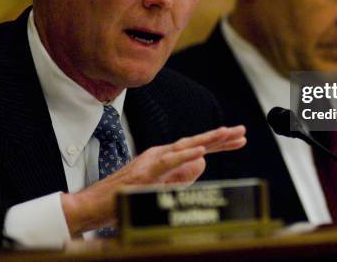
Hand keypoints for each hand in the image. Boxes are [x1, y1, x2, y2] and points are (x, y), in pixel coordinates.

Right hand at [61, 125, 245, 235]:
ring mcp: (152, 161)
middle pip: (196, 143)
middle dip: (220, 137)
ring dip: (208, 140)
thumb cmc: (124, 197)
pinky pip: (169, 162)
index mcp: (164, 158)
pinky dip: (186, 155)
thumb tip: (204, 163)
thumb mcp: (160, 187)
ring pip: (185, 147)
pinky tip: (202, 151)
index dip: (219, 143)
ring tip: (227, 134)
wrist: (94, 205)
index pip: (197, 148)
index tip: (239, 139)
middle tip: (242, 131)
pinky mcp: (145, 172)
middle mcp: (160, 154)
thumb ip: (181, 176)